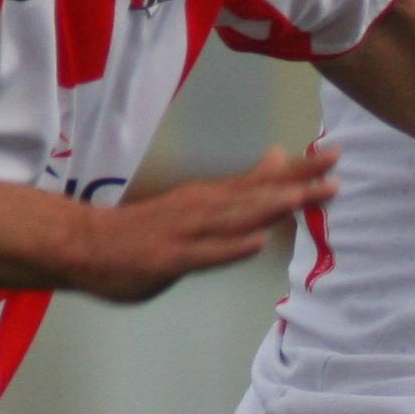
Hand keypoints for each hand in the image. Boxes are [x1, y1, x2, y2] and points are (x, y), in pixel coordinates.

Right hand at [69, 146, 336, 302]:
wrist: (81, 243)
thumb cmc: (143, 229)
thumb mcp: (196, 203)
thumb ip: (239, 189)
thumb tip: (278, 160)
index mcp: (210, 198)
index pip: (263, 181)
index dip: (299, 169)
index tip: (333, 154)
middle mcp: (202, 209)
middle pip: (257, 194)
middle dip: (297, 181)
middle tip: (334, 166)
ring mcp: (186, 233)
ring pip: (235, 218)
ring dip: (270, 207)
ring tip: (305, 196)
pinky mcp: (169, 258)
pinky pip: (205, 254)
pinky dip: (231, 247)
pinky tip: (257, 242)